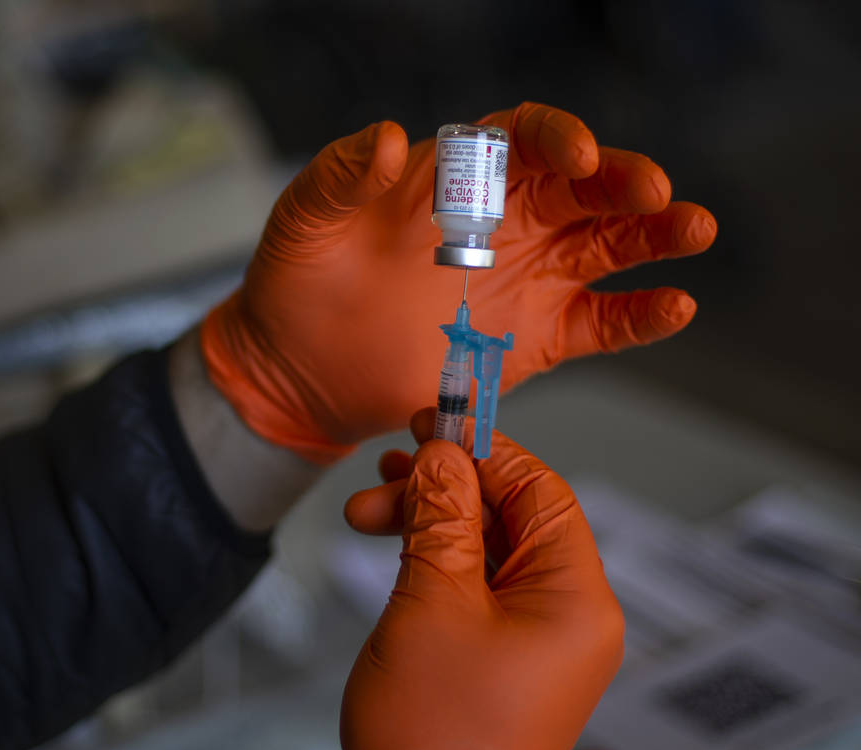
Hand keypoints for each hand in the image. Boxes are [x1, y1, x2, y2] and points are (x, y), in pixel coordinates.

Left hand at [201, 102, 715, 461]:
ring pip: (608, 246)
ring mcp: (526, 279)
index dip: (557, 138)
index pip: (524, 140)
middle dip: (623, 182)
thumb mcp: (305, 221)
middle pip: (582, 187)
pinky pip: (600, 323)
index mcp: (458, 178)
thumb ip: (340, 176)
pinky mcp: (534, 339)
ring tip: (694, 230)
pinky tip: (675, 306)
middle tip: (654, 191)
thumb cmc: (297, 283)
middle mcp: (505, 221)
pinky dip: (639, 317)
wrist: (296, 368)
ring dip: (655, 237)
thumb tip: (390, 138)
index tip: (577, 153)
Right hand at [339, 410, 623, 749]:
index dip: (482, 448)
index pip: (539, 489)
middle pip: (511, 515)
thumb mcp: (430, 602)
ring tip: (369, 514)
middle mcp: (569, 617)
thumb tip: (440, 454)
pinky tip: (392, 550)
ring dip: (429, 524)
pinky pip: (475, 588)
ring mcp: (537, 642)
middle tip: (387, 471)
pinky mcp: (503, 659)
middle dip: (443, 488)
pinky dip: (433, 563)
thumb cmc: (436, 741)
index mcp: (576, 599)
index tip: (430, 424)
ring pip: (486, 549)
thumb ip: (440, 516)